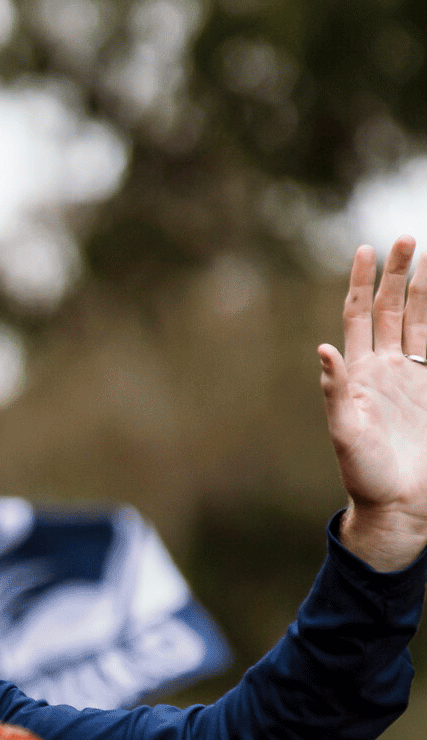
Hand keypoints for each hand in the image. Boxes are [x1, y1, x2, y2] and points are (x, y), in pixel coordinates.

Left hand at [322, 238, 426, 570]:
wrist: (399, 503)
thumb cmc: (364, 473)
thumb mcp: (345, 432)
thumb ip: (335, 391)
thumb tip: (323, 349)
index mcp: (357, 374)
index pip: (359, 316)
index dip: (361, 283)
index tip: (365, 248)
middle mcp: (384, 369)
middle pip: (392, 309)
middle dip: (397, 274)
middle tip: (406, 237)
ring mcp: (412, 377)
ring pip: (420, 321)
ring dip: (424, 289)